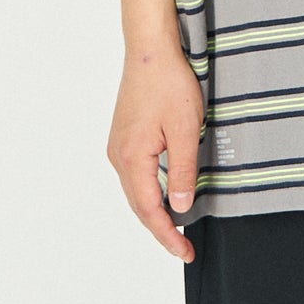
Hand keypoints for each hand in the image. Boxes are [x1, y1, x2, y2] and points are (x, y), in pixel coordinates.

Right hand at [106, 40, 205, 262]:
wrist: (150, 51)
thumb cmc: (169, 84)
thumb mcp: (185, 129)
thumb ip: (183, 171)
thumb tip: (180, 208)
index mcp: (132, 158)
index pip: (149, 211)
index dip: (168, 235)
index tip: (185, 252)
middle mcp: (118, 156)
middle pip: (138, 206)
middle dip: (161, 229)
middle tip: (184, 248)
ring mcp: (118, 146)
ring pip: (135, 192)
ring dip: (154, 212)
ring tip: (176, 228)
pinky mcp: (123, 138)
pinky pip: (134, 176)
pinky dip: (149, 192)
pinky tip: (165, 195)